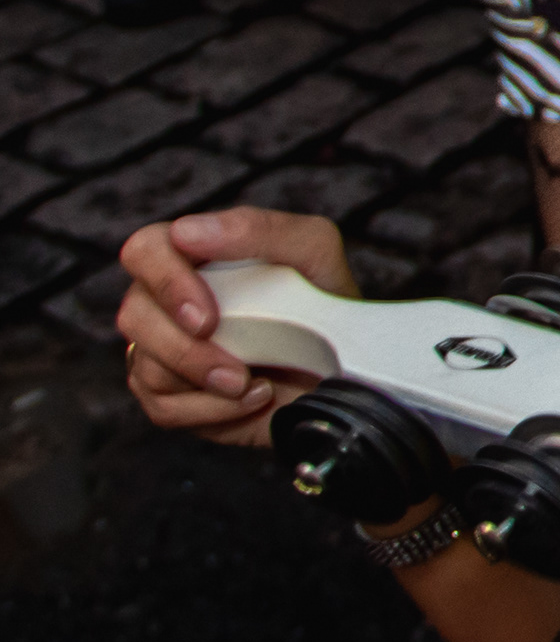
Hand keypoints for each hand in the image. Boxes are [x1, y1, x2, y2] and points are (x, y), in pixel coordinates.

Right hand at [117, 207, 359, 449]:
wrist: (344, 363)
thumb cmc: (323, 297)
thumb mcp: (313, 250)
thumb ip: (258, 229)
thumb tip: (186, 231)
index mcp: (192, 256)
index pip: (145, 251)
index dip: (165, 282)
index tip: (206, 317)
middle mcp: (166, 300)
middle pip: (134, 316)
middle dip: (185, 349)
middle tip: (236, 367)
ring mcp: (161, 350)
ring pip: (146, 367)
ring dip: (206, 381)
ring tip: (253, 382)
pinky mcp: (170, 396)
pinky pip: (164, 408)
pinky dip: (213, 411)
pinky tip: (252, 398)